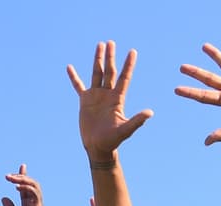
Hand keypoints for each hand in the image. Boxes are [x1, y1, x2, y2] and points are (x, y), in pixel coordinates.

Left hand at [0, 164, 49, 205]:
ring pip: (34, 186)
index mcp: (28, 205)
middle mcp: (34, 203)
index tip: (22, 166)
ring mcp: (38, 205)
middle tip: (7, 176)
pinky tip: (17, 187)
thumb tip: (4, 197)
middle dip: (21, 176)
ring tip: (11, 178)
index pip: (26, 187)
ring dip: (23, 180)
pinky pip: (35, 193)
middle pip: (31, 184)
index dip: (24, 176)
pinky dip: (27, 188)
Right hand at [67, 41, 153, 159]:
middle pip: (110, 71)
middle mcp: (107, 94)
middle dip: (110, 57)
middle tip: (111, 42)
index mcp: (117, 99)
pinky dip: (74, 77)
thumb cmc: (112, 140)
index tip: (132, 51)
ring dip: (98, 60)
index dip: (128, 65)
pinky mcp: (85, 101)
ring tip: (99, 45)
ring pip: (97, 74)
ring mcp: (96, 96)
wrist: (98, 147)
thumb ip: (137, 121)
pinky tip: (70, 67)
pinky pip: (79, 86)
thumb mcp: (125, 130)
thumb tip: (150, 113)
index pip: (124, 78)